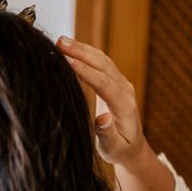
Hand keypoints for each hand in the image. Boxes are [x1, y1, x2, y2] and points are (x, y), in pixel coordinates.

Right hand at [56, 36, 146, 166]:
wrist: (132, 146)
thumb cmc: (119, 150)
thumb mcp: (113, 148)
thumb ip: (108, 135)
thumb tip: (102, 119)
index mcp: (125, 106)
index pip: (104, 83)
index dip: (86, 72)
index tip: (68, 61)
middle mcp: (125, 90)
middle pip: (103, 64)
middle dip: (81, 52)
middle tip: (59, 42)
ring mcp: (121, 83)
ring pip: (102, 59)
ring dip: (82, 48)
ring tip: (61, 40)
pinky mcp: (115, 81)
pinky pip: (100, 62)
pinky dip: (85, 52)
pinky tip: (70, 47)